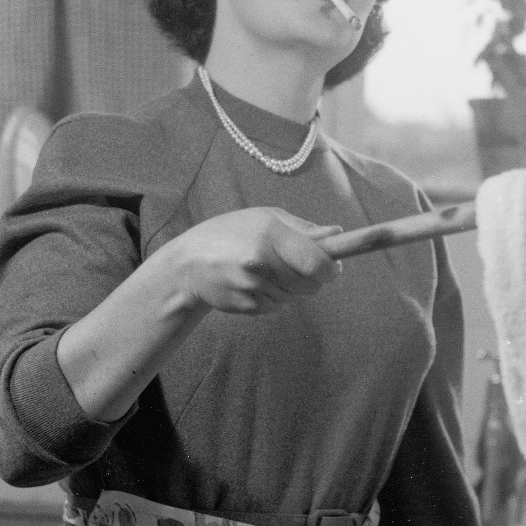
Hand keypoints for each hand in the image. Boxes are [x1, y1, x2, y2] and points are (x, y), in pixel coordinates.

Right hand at [168, 207, 342, 314]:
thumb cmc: (231, 232)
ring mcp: (252, 288)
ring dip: (291, 288)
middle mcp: (261, 264)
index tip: (335, 267)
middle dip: (312, 278)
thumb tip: (337, 235)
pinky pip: (277, 307)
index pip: (316, 262)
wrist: (188, 263)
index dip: (332, 269)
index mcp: (269, 236)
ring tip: (269, 270)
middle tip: (298, 265)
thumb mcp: (265, 218)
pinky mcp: (246, 307)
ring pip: (295, 298)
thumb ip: (303, 229)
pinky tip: (256, 283)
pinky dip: (274, 297)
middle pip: (309, 285)